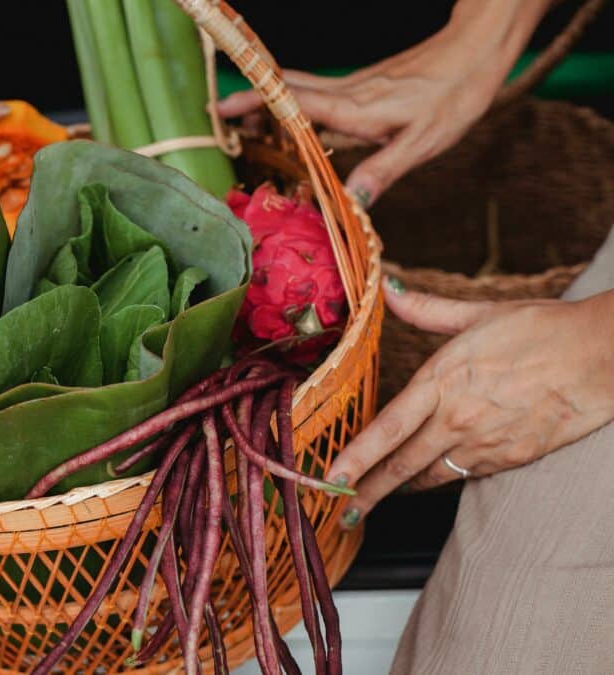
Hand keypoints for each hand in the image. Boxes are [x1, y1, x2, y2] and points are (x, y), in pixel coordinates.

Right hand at [217, 0, 549, 205]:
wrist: (477, 52)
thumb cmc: (454, 95)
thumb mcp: (423, 141)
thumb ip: (383, 170)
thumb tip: (350, 203)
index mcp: (355, 108)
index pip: (295, 103)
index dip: (257, 104)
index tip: (223, 108)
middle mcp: (348, 94)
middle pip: (287, 89)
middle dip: (251, 96)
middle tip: (218, 110)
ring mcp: (355, 87)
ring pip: (300, 87)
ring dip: (269, 97)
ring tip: (244, 114)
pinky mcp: (364, 87)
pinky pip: (317, 92)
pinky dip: (293, 99)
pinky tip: (292, 114)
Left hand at [328, 278, 613, 528]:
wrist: (604, 356)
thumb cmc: (543, 328)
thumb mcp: (479, 313)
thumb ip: (427, 309)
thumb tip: (389, 290)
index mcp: (442, 380)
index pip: (387, 428)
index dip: (355, 456)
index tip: (329, 476)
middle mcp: (458, 418)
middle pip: (401, 466)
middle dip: (367, 492)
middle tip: (341, 510)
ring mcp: (485, 443)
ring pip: (430, 476)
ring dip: (401, 489)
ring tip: (375, 499)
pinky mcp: (511, 458)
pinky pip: (465, 475)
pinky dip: (443, 478)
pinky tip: (429, 478)